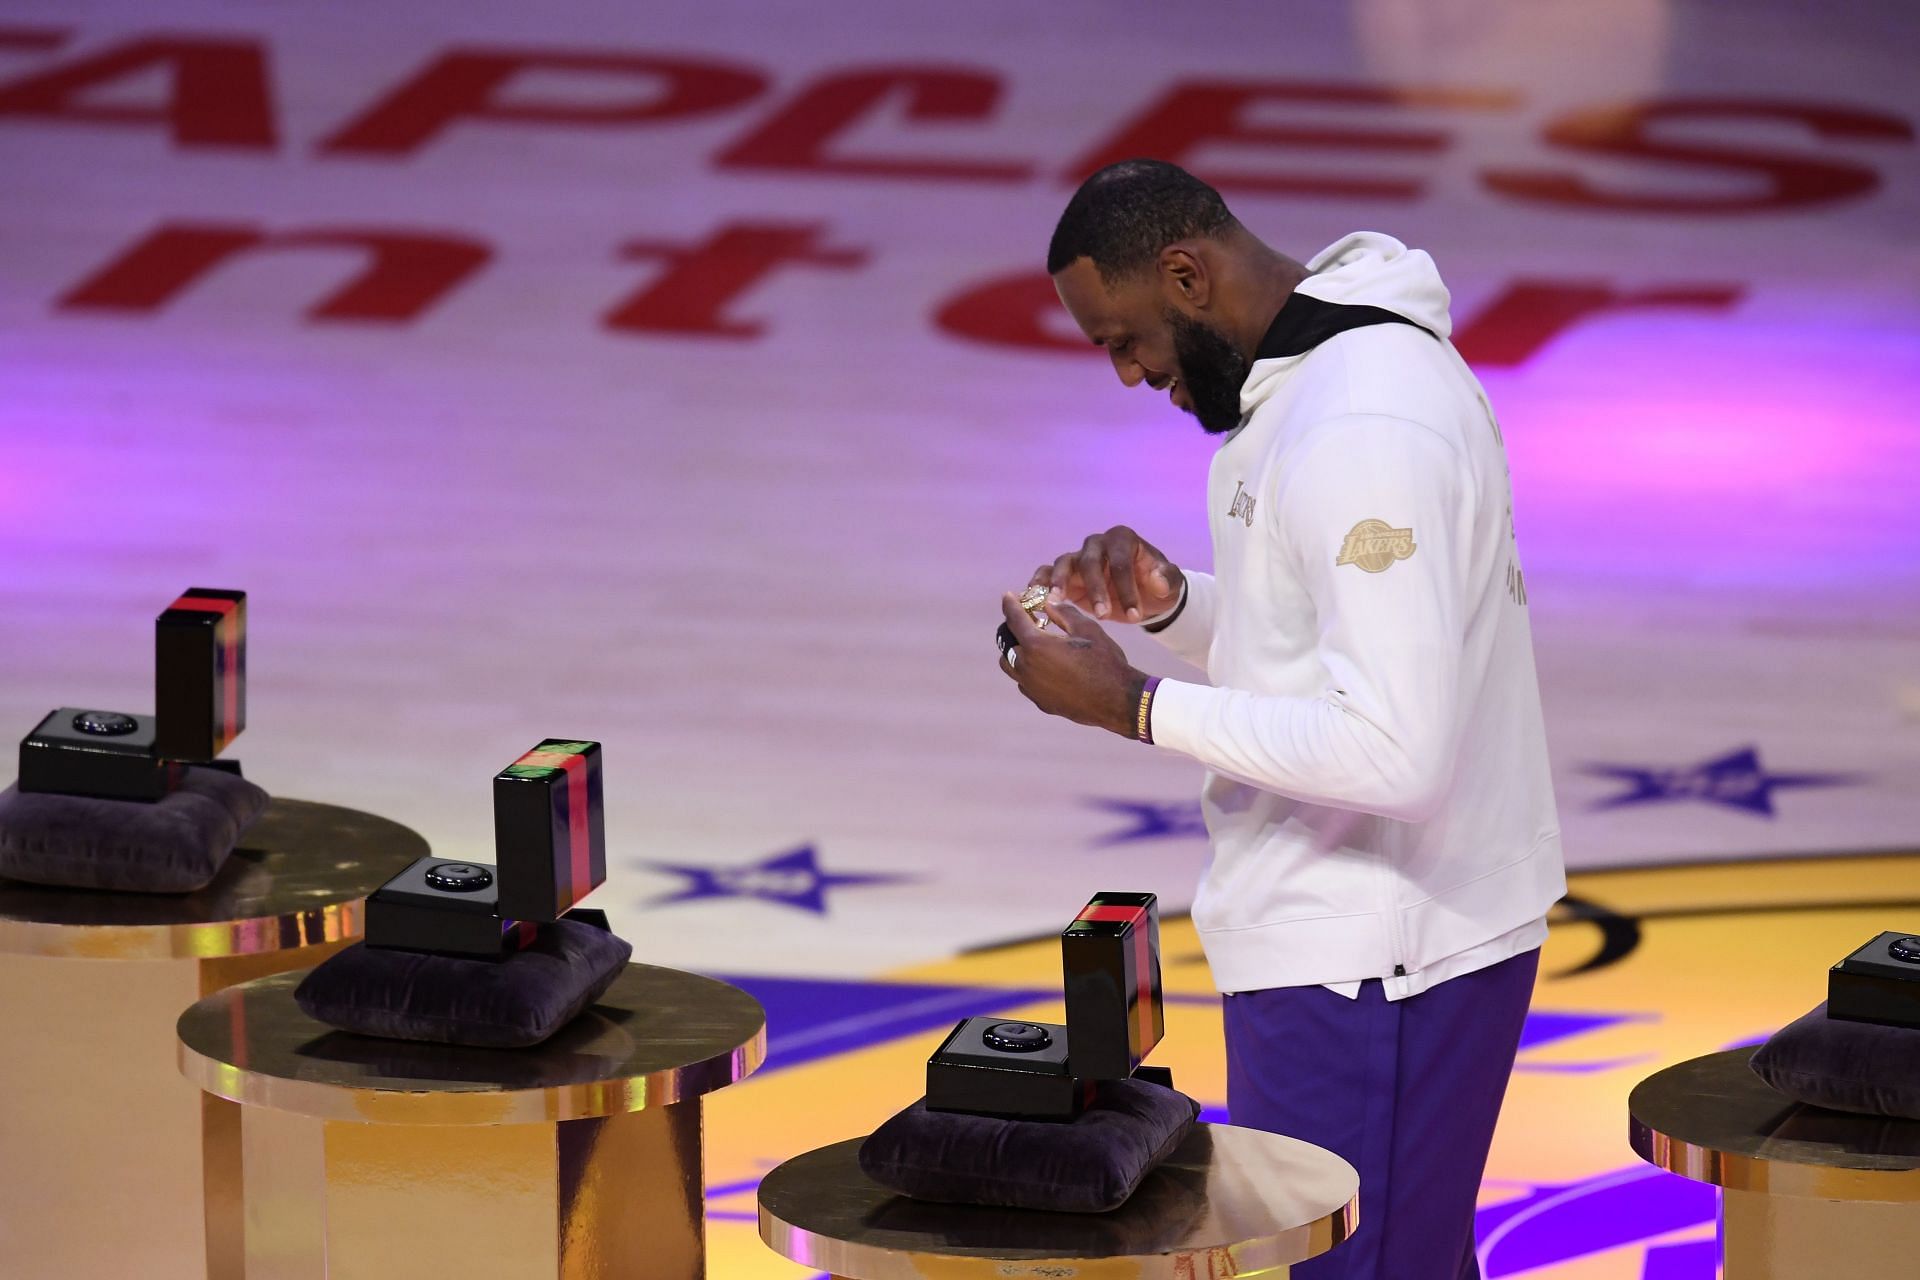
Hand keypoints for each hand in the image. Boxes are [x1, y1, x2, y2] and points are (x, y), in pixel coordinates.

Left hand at [1000, 593, 1144, 737]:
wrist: (1116, 700)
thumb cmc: (1104, 661)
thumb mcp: (1087, 629)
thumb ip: (1063, 612)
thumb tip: (1049, 603)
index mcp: (1036, 645)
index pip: (1013, 619)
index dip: (1010, 604)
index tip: (1008, 596)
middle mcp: (1027, 667)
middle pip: (1005, 643)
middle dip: (1012, 628)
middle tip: (1027, 621)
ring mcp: (1032, 688)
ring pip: (1010, 665)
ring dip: (1016, 651)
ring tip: (1034, 645)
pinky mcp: (1040, 701)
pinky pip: (1024, 682)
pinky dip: (1027, 670)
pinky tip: (1045, 666)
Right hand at [1030, 526, 1182, 623]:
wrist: (1145, 595)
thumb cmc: (1158, 585)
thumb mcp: (1171, 584)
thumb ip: (1167, 580)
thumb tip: (1155, 580)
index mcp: (1123, 539)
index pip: (1120, 562)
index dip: (1126, 588)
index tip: (1135, 615)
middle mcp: (1098, 544)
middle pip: (1090, 562)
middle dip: (1096, 590)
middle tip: (1104, 616)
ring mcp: (1079, 557)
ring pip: (1064, 564)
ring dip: (1060, 583)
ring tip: (1056, 601)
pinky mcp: (1066, 574)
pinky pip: (1047, 572)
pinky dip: (1040, 582)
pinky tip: (1032, 597)